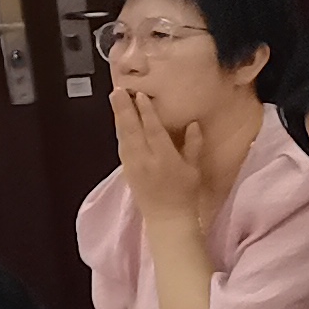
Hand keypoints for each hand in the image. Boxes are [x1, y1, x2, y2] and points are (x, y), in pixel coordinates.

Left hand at [107, 80, 207, 217]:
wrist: (167, 219)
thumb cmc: (185, 194)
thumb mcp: (194, 169)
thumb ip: (193, 146)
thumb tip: (193, 124)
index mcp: (165, 158)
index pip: (153, 130)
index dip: (146, 111)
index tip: (140, 95)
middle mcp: (145, 160)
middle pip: (131, 129)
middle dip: (123, 109)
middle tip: (117, 90)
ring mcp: (133, 165)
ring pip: (123, 136)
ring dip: (118, 116)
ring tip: (114, 99)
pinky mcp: (126, 170)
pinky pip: (121, 146)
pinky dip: (119, 131)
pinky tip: (118, 121)